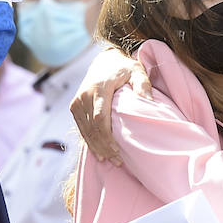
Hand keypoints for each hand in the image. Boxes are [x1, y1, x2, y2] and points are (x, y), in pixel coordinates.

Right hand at [70, 48, 150, 164]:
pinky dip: (89, 141)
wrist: (104, 61)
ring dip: (96, 147)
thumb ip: (143, 84)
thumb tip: (148, 102)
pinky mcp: (74, 106)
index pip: (100, 118)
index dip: (107, 137)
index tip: (117, 150)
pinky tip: (97, 152)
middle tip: (117, 161)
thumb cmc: (124, 68)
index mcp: (99, 88)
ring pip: (85, 130)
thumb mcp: (137, 70)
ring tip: (109, 160)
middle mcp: (84, 95)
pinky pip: (81, 127)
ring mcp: (77, 101)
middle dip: (103, 146)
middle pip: (92, 127)